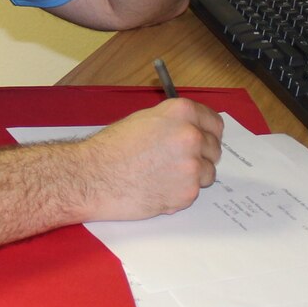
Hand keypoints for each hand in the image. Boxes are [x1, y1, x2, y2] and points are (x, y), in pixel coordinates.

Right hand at [83, 99, 223, 220]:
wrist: (93, 176)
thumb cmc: (111, 149)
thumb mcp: (144, 120)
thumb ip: (173, 123)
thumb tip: (191, 131)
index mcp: (181, 112)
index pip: (215, 123)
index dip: (208, 133)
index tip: (205, 139)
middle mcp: (191, 136)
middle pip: (214, 149)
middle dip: (201, 156)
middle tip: (178, 162)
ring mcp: (192, 165)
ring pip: (207, 173)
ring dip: (191, 177)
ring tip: (163, 177)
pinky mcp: (187, 192)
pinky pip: (193, 193)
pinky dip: (179, 194)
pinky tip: (156, 189)